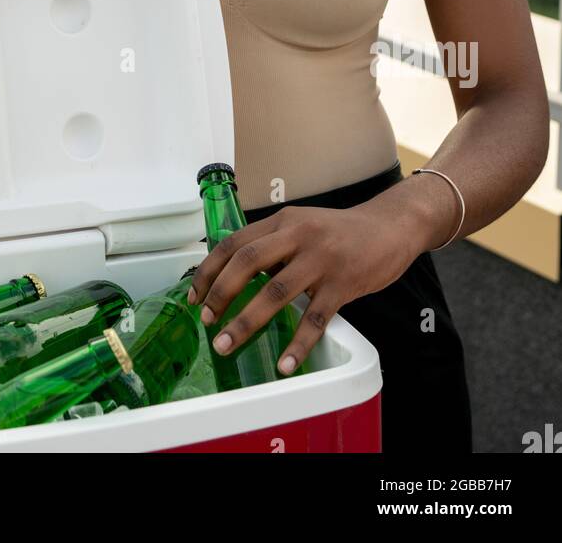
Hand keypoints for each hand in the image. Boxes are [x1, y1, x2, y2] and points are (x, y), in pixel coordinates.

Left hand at [186, 201, 422, 375]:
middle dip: (221, 294)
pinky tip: (285, 364)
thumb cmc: (341, 232)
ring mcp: (321, 260)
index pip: (234, 242)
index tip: (195, 296)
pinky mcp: (343, 284)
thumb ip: (273, 245)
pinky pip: (315, 319)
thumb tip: (235, 274)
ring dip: (247, 322)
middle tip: (208, 321)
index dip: (210, 270)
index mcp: (282, 221)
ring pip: (276, 292)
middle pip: (247, 262)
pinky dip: (298, 344)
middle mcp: (297, 235)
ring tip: (227, 345)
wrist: (390, 227)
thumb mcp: (302, 225)